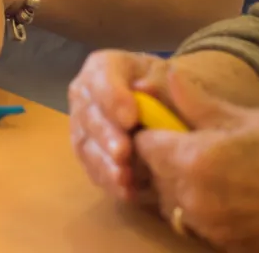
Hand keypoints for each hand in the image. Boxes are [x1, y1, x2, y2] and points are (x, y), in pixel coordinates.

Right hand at [68, 49, 174, 201]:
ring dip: (103, 162)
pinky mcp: (88, 150)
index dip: (112, 96)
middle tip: (124, 153)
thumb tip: (146, 87)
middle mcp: (86, 93)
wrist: (170, 111)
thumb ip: (165, 85)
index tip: (131, 117)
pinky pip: (91, 166)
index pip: (101, 76)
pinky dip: (107, 180)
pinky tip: (126, 191)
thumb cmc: (170, 92)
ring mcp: (83, 123)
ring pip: (84, 142)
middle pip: (88, 112)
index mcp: (105, 66)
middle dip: (105, 135)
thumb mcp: (175, 84)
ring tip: (125, 179)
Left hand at [134, 70, 258, 251]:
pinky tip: (219, 193)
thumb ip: (197, 102)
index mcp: (192, 160)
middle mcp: (192, 198)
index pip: (140, 144)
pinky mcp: (223, 244)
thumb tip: (165, 76)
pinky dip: (194, 208)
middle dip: (159, 158)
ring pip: (168, 202)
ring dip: (174, 185)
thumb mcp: (246, 118)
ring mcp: (207, 226)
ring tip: (204, 169)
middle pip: (151, 175)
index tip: (161, 124)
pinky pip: (191, 224)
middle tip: (182, 144)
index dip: (148, 131)